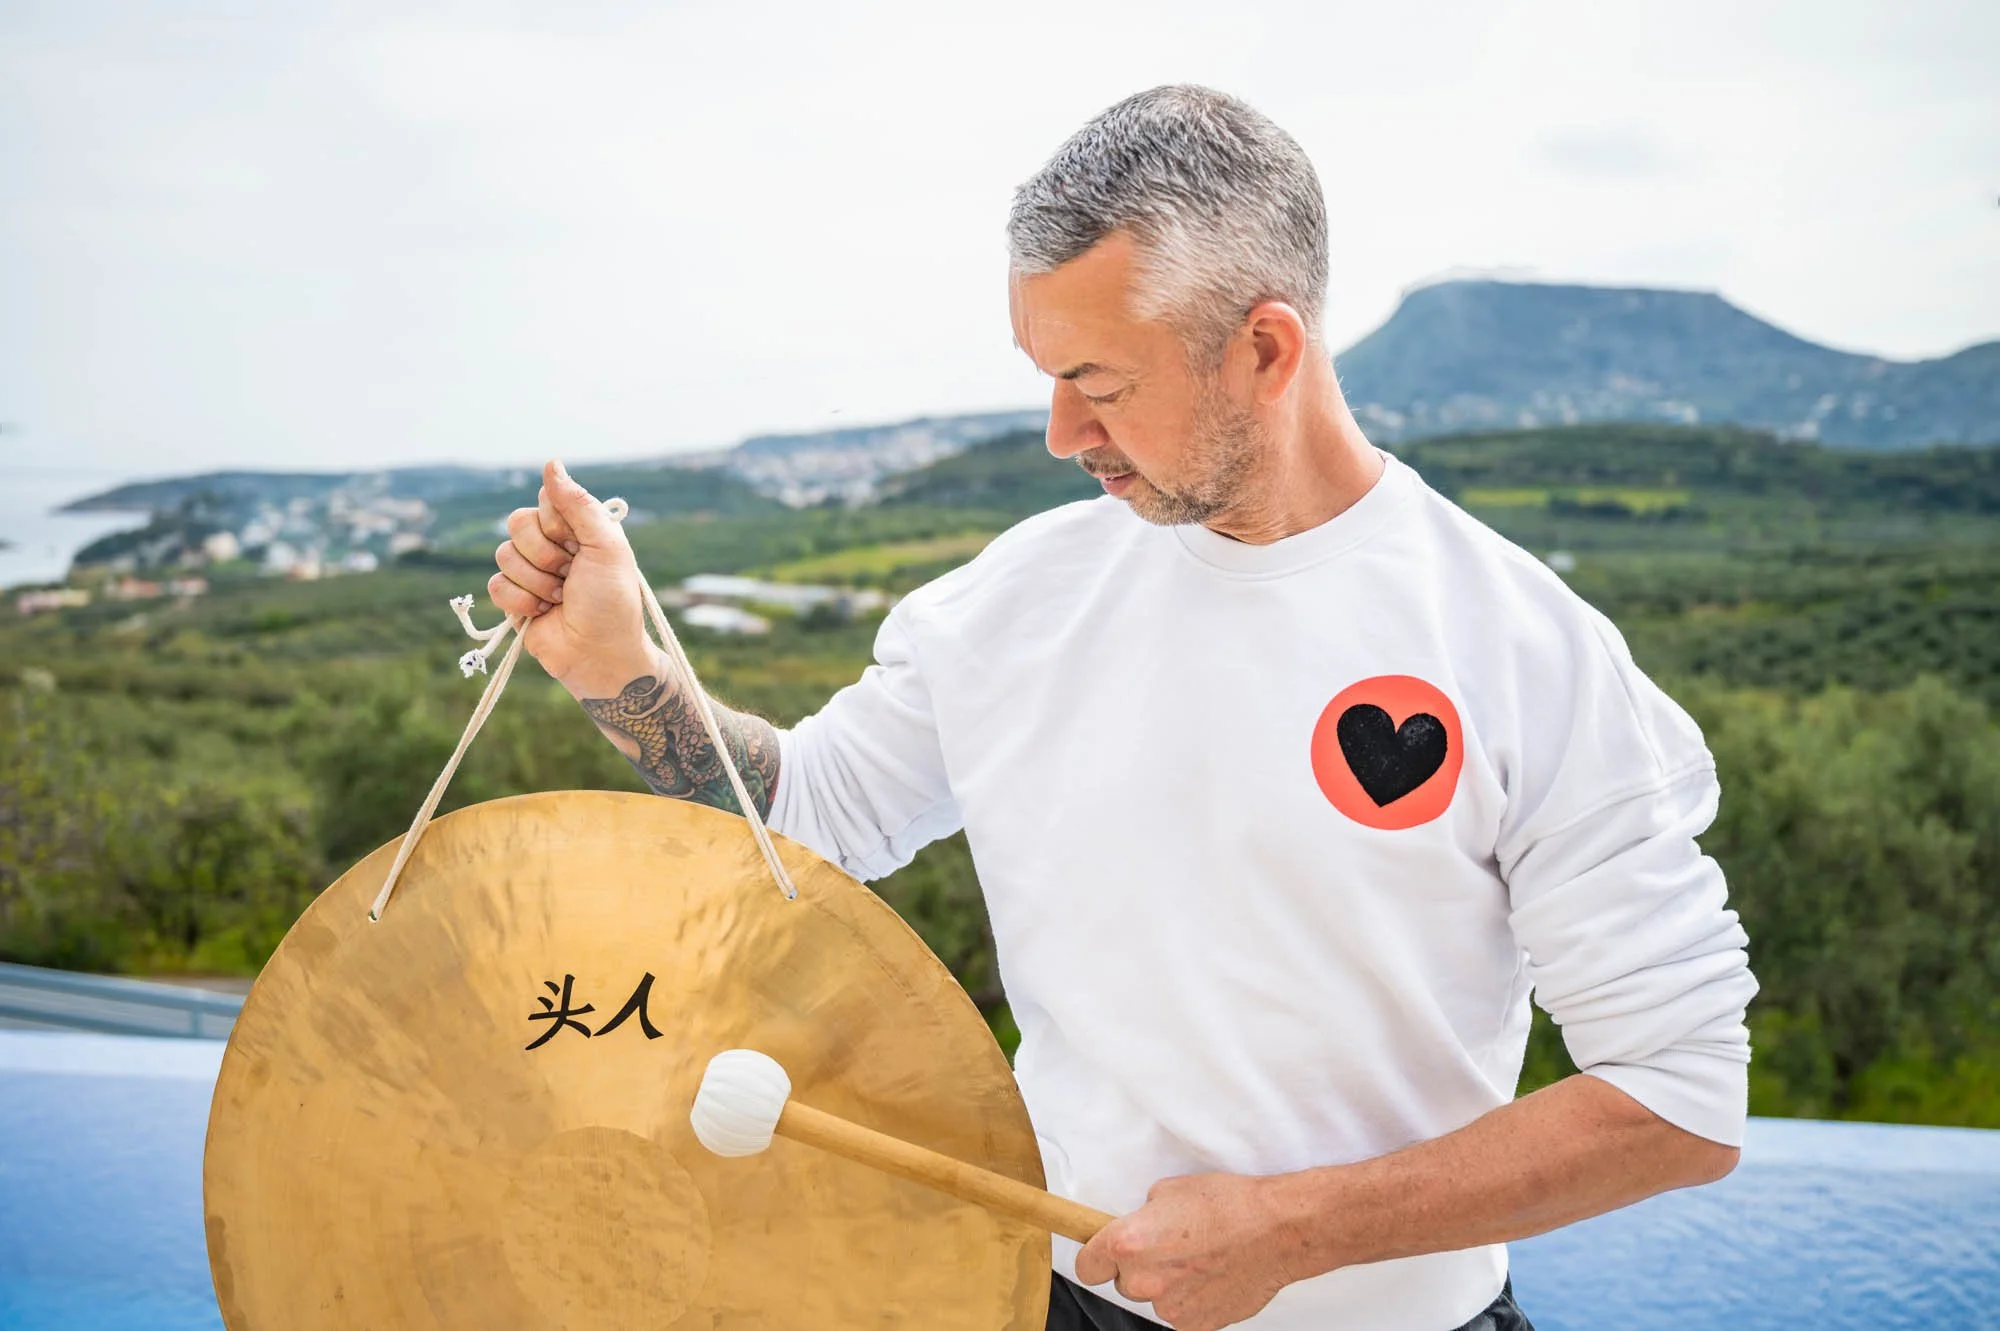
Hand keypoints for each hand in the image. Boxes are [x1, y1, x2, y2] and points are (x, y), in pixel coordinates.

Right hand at [488, 460, 656, 693]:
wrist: (599, 655)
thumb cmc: (612, 602)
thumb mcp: (605, 547)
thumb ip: (577, 503)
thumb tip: (551, 462)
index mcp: (577, 528)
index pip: (545, 500)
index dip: (557, 523)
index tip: (578, 545)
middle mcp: (552, 545)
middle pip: (517, 523)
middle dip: (544, 554)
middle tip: (570, 575)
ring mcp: (531, 572)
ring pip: (503, 555)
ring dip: (536, 582)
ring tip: (560, 599)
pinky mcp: (513, 599)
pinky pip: (495, 585)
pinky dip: (520, 602)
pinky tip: (543, 613)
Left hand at [1073, 1172, 1302, 1330]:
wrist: (1275, 1231)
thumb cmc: (1228, 1205)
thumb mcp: (1169, 1191)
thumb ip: (1142, 1217)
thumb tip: (1138, 1229)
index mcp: (1129, 1243)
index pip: (1087, 1266)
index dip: (1096, 1257)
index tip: (1103, 1254)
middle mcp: (1143, 1280)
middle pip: (1123, 1283)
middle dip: (1139, 1267)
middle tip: (1169, 1246)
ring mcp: (1170, 1307)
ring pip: (1155, 1298)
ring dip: (1167, 1284)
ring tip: (1198, 1259)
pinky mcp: (1195, 1324)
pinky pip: (1181, 1312)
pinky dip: (1191, 1298)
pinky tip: (1211, 1276)